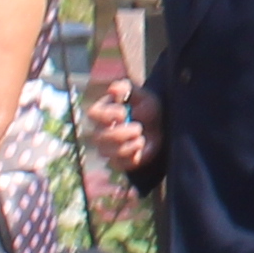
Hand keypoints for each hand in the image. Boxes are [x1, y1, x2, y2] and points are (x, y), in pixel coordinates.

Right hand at [85, 64, 158, 181]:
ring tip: (141, 137)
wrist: (160, 126)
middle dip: (124, 132)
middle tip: (139, 127)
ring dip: (132, 143)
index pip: (92, 114)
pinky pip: (122, 164)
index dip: (108, 115)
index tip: (123, 112)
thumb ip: (126, 88)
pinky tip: (141, 146)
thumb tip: (113, 89)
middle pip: (101, 137)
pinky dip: (135, 155)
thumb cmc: (146, 107)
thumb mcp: (141, 94)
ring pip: (112, 152)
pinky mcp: (118, 162)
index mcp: (101, 113)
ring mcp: (107, 149)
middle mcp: (100, 132)